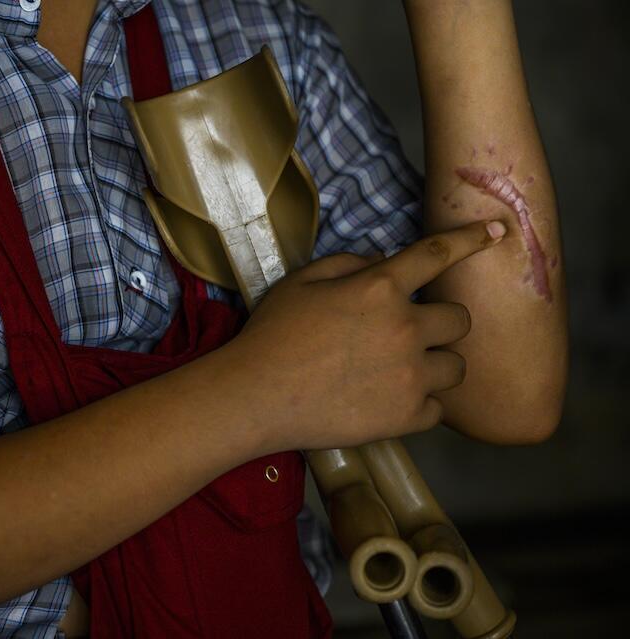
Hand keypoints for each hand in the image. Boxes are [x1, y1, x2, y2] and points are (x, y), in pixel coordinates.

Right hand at [225, 220, 505, 451]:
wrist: (255, 396)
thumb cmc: (271, 334)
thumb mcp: (301, 282)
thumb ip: (348, 264)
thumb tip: (382, 261)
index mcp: (379, 288)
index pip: (438, 254)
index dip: (472, 239)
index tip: (499, 232)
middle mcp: (405, 328)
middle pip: (460, 319)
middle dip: (441, 323)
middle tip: (411, 334)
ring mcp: (409, 375)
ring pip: (458, 367)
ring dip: (437, 365)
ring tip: (403, 371)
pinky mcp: (406, 417)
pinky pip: (438, 409)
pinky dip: (421, 404)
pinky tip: (391, 400)